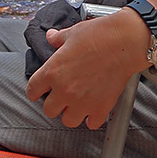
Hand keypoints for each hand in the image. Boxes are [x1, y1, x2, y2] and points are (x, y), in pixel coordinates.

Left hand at [25, 9, 146, 128]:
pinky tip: (94, 110)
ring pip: (68, 121)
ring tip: (78, 104)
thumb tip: (51, 37)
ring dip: (72, 113)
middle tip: (62, 96)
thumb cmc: (99, 35)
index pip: (32, 90)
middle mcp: (64, 90)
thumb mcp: (72, 33)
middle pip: (49, 110)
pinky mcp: (100, 108)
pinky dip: (92, 119)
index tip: (39, 91)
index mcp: (52, 71)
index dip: (35, 91)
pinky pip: (91, 124)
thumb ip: (58, 39)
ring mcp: (81, 101)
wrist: (124, 42)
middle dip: (54, 104)